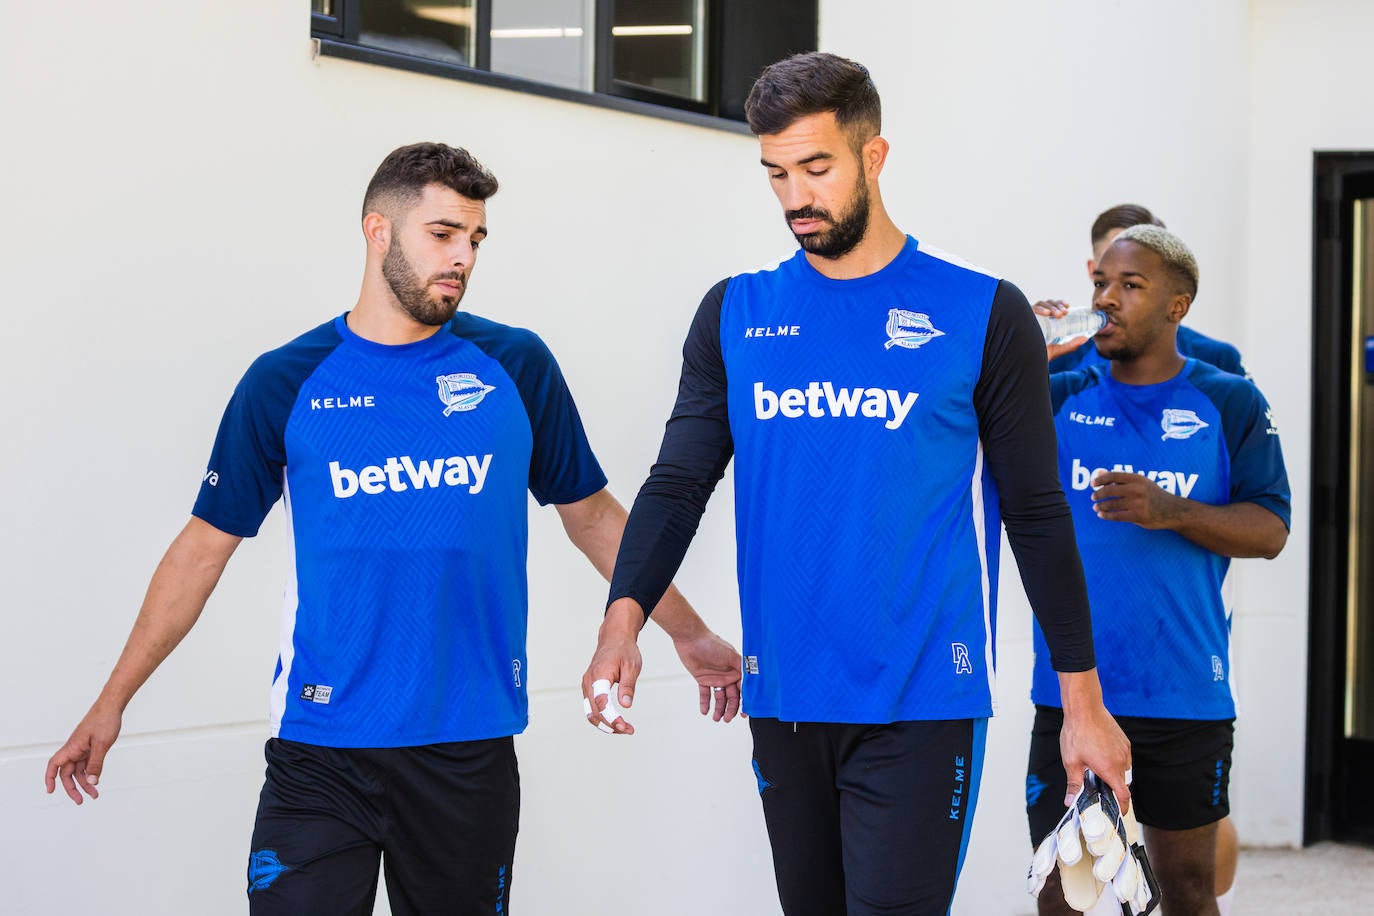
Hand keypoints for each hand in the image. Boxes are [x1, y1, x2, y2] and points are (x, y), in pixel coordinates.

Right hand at [45, 701, 121, 804]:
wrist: (112, 705)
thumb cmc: (104, 720)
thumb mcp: (102, 744)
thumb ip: (96, 763)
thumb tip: (92, 781)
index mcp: (72, 747)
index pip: (54, 765)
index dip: (49, 778)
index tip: (51, 791)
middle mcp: (74, 749)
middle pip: (67, 772)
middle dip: (73, 788)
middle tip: (81, 801)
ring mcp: (83, 748)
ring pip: (79, 770)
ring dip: (85, 782)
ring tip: (94, 794)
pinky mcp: (91, 747)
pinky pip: (87, 763)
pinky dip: (91, 772)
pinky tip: (97, 780)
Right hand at [582, 599, 643, 734]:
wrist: (614, 638)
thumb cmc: (624, 650)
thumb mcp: (632, 666)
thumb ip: (628, 686)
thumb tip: (626, 706)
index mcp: (599, 675)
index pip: (601, 702)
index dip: (611, 717)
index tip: (624, 727)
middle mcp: (588, 681)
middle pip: (594, 711)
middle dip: (611, 725)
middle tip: (629, 730)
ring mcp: (586, 685)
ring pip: (590, 712)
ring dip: (605, 724)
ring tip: (624, 729)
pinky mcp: (589, 688)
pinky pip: (591, 708)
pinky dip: (602, 718)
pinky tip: (616, 722)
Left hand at [671, 630, 741, 722]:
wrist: (690, 638)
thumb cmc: (711, 643)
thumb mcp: (730, 655)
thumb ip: (742, 667)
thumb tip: (754, 679)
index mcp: (736, 670)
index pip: (743, 689)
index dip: (745, 701)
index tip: (745, 713)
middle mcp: (727, 675)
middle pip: (732, 696)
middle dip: (731, 709)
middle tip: (727, 719)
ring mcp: (715, 678)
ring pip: (719, 697)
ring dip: (719, 708)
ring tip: (716, 718)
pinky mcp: (702, 679)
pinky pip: (705, 694)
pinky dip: (705, 703)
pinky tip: (704, 711)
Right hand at [1032, 298, 1090, 361]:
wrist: (1028, 362)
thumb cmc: (1041, 355)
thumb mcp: (1059, 349)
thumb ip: (1071, 345)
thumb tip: (1085, 339)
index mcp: (1046, 321)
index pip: (1053, 307)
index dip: (1060, 304)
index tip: (1067, 307)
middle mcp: (1037, 317)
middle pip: (1047, 304)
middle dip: (1057, 305)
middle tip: (1063, 313)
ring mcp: (1029, 318)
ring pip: (1040, 304)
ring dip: (1050, 306)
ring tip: (1057, 314)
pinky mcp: (1021, 320)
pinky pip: (1029, 309)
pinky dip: (1038, 308)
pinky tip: (1046, 313)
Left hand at [1059, 676, 1131, 812]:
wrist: (1085, 708)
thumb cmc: (1077, 733)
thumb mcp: (1071, 761)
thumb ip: (1074, 784)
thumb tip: (1071, 802)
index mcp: (1110, 769)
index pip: (1124, 796)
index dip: (1122, 807)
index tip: (1118, 813)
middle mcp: (1122, 761)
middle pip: (1123, 784)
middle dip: (1113, 789)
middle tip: (1099, 789)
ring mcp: (1125, 751)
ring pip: (1124, 771)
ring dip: (1114, 774)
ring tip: (1097, 770)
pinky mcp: (1125, 742)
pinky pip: (1124, 758)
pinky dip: (1116, 762)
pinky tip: (1101, 756)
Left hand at [1090, 471, 1180, 528]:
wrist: (1173, 510)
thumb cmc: (1152, 494)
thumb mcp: (1139, 483)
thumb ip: (1119, 479)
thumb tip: (1099, 472)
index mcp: (1137, 478)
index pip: (1113, 476)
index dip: (1100, 479)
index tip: (1093, 484)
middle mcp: (1137, 489)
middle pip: (1109, 490)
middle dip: (1098, 494)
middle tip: (1093, 497)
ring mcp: (1138, 503)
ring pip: (1111, 504)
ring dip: (1101, 506)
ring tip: (1096, 507)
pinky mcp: (1138, 516)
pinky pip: (1117, 516)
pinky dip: (1107, 516)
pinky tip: (1101, 515)